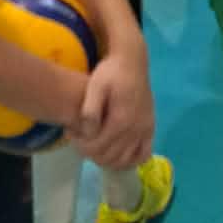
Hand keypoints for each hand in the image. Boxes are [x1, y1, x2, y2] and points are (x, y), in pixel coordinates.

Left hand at [68, 44, 153, 170]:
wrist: (132, 61)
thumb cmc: (110, 72)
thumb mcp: (95, 86)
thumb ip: (90, 111)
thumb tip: (88, 134)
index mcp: (121, 121)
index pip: (97, 148)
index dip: (80, 146)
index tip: (71, 135)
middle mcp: (136, 130)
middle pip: (109, 157)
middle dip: (91, 153)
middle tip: (80, 141)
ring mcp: (145, 130)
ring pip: (125, 161)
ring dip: (108, 160)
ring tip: (95, 147)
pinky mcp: (150, 128)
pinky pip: (143, 155)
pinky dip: (130, 161)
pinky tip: (118, 155)